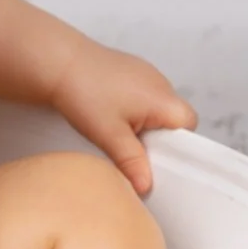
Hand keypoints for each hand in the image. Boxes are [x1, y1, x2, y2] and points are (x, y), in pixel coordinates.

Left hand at [52, 36, 196, 195]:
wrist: (58, 62)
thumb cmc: (85, 94)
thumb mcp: (110, 135)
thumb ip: (133, 162)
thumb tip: (147, 187)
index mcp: (163, 99)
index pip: (189, 127)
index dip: (176, 147)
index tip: (155, 160)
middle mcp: (161, 83)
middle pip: (173, 119)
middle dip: (156, 138)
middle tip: (131, 149)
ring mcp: (147, 74)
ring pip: (157, 108)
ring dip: (143, 123)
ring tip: (116, 130)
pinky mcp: (131, 70)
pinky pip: (143, 95)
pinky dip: (132, 108)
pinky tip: (109, 113)